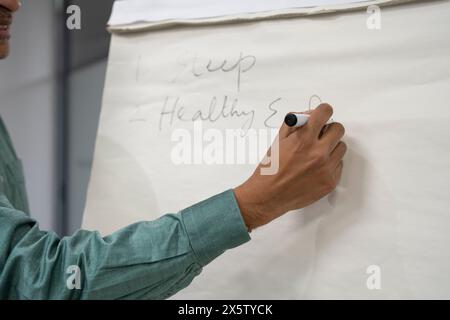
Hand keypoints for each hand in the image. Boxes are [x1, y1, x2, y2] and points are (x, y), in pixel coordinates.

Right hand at [234, 103, 345, 230]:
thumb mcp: (278, 140)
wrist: (268, 196)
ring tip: (315, 155)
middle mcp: (318, 152)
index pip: (325, 112)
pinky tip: (314, 169)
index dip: (322, 111)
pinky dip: (329, 164)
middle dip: (329, 130)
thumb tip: (310, 115)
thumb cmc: (270, 169)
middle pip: (338, 129)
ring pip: (341, 147)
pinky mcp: (330, 181)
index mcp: (304, 139)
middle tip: (319, 136)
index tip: (321, 115)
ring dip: (331, 147)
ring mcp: (326, 168)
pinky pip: (338, 165)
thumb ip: (295, 124)